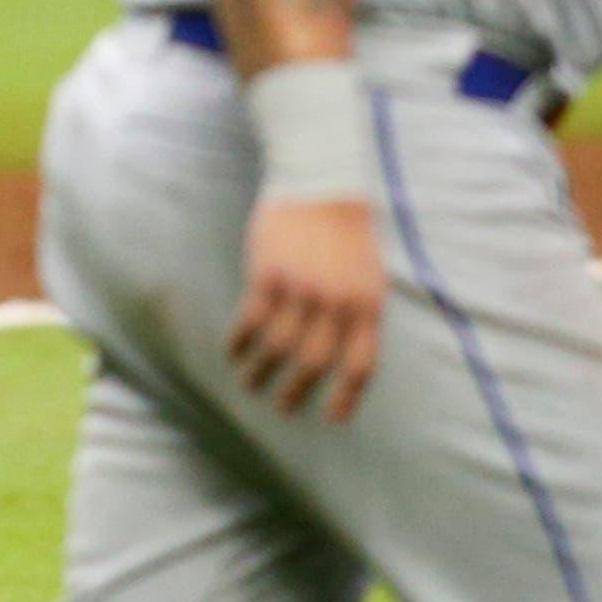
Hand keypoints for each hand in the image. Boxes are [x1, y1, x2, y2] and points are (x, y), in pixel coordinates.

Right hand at [228, 197, 385, 423]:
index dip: (346, 396)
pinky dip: (240, 341)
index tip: (332, 418)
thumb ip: (357, 314)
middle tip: (283, 407)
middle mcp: (336, 302)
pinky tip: (234, 352)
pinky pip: (251, 320)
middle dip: (296, 392)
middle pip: (314, 363)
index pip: (361, 365)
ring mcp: (301, 288)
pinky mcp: (269, 273)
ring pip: (278, 347)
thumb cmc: (346, 233)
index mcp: (367, 305)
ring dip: (261, 372)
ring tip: (250, 384)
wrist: (321, 183)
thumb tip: (340, 357)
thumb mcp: (367, 275)